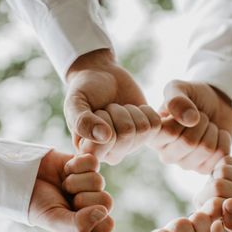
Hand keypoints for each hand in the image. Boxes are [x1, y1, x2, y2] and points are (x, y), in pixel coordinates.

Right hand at [28, 151, 113, 231]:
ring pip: (98, 181)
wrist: (22, 178)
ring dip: (75, 182)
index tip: (72, 216)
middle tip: (66, 197)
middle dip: (82, 199)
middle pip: (106, 202)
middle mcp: (92, 204)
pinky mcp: (85, 164)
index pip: (107, 225)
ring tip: (63, 184)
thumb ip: (79, 224)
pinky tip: (65, 170)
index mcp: (88, 223)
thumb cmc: (38, 205)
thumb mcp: (55, 220)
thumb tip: (103, 212)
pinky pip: (92, 162)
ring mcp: (90, 184)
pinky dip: (76, 165)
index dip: (91, 220)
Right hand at [65, 49, 161, 164]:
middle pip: (127, 133)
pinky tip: (132, 110)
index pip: (106, 142)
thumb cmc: (85, 91)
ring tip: (117, 109)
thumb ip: (82, 121)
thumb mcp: (75, 102)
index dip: (101, 119)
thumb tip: (105, 137)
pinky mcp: (147, 136)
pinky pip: (156, 124)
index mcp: (89, 152)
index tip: (92, 112)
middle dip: (117, 111)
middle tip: (106, 108)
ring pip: (143, 128)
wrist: (101, 76)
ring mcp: (131, 147)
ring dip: (129, 110)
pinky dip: (144, 110)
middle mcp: (111, 154)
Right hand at [150, 80, 231, 173]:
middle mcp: (166, 154)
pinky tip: (217, 134)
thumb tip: (190, 119)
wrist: (215, 105)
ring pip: (206, 149)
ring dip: (212, 130)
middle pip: (188, 143)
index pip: (169, 132)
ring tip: (207, 125)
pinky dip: (224, 139)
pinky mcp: (204, 169)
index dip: (182, 117)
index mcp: (154, 137)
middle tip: (200, 116)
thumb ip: (176, 98)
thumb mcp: (180, 88)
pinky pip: (220, 155)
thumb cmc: (192, 97)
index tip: (183, 109)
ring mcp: (185, 164)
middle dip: (201, 122)